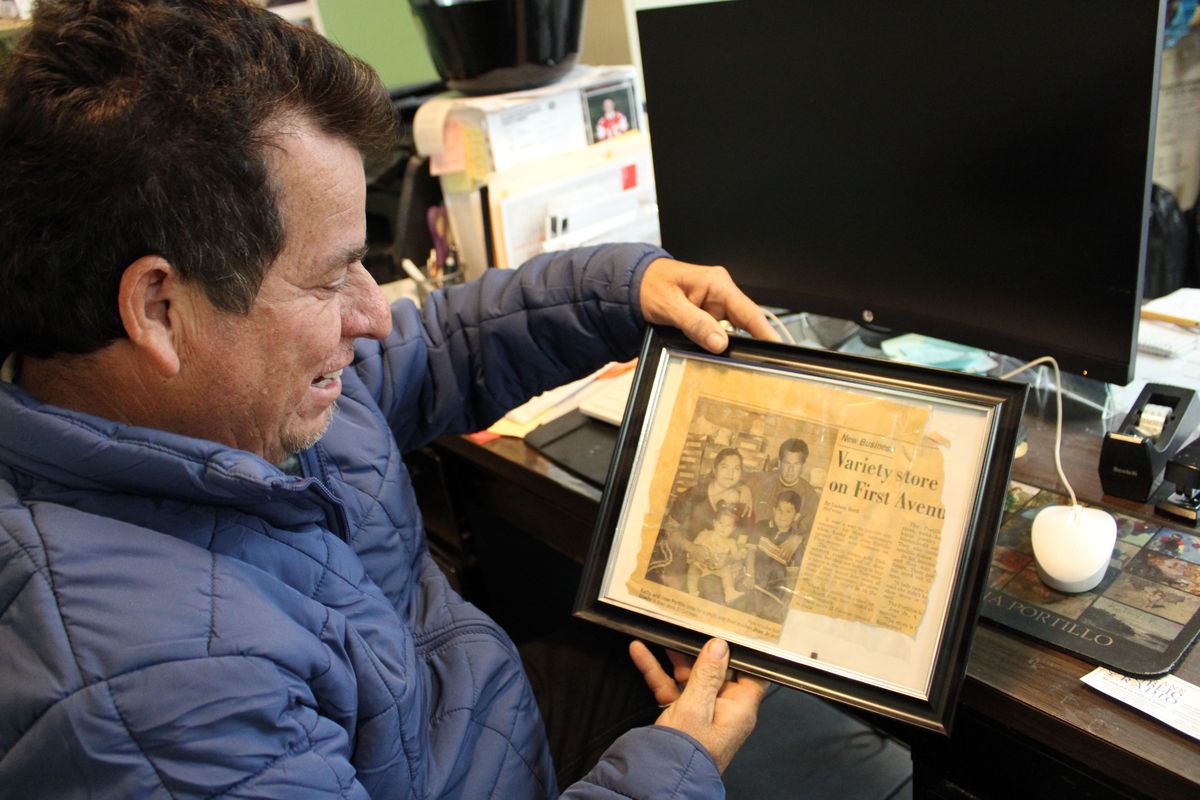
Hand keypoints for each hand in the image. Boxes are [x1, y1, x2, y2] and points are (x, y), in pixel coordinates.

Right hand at [629, 638, 766, 772]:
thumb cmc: (686, 753)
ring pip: (691, 677)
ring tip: (664, 636)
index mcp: (739, 708)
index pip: (750, 673)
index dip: (741, 652)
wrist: (658, 782)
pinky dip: (657, 672)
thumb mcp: (696, 707)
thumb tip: (719, 647)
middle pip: (717, 671)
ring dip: (675, 658)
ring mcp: (702, 713)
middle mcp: (723, 710)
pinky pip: (672, 688)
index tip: (729, 631)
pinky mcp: (681, 717)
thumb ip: (707, 675)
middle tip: (689, 628)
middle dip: (700, 650)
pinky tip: (641, 654)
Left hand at [640, 258, 780, 352]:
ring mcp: (714, 306)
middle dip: (751, 345)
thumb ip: (694, 324)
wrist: (633, 284)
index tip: (778, 349)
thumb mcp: (669, 305)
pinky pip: (719, 335)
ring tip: (736, 366)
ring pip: (732, 333)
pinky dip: (718, 346)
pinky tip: (717, 358)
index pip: (750, 311)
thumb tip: (719, 342)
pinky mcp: (707, 317)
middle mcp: (720, 294)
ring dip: (731, 348)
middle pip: (745, 325)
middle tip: (758, 367)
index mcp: (717, 284)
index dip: (767, 332)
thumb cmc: (649, 285)